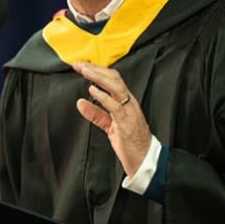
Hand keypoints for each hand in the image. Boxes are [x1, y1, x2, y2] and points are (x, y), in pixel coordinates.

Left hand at [72, 61, 151, 177]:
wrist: (145, 159)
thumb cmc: (130, 142)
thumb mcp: (109, 125)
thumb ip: (96, 113)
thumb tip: (80, 103)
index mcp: (126, 102)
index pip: (113, 79)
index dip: (97, 70)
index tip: (82, 66)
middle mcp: (129, 103)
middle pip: (114, 78)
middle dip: (96, 69)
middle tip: (79, 64)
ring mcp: (129, 112)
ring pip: (116, 87)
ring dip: (99, 77)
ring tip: (85, 71)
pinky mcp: (127, 123)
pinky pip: (115, 106)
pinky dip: (103, 97)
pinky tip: (92, 90)